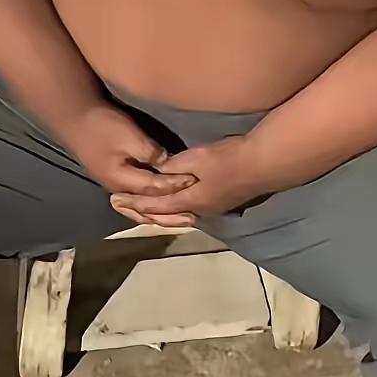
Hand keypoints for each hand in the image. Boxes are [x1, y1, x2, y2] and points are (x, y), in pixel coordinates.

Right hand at [62, 105, 196, 217]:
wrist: (74, 117)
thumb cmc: (101, 125)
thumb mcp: (128, 136)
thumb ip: (149, 152)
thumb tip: (168, 164)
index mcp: (120, 180)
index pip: (153, 188)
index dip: (175, 185)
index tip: (194, 180)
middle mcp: (116, 189)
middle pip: (147, 207)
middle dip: (170, 211)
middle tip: (193, 215)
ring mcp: (113, 185)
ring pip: (140, 207)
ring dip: (160, 213)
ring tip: (180, 219)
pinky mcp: (114, 178)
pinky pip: (137, 198)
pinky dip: (151, 204)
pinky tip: (161, 206)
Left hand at [111, 136, 263, 227]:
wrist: (262, 165)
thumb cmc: (228, 160)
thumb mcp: (197, 159)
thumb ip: (174, 167)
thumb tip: (155, 172)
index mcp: (189, 201)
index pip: (154, 205)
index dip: (133, 202)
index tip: (114, 198)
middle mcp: (196, 211)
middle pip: (162, 217)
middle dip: (139, 212)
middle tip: (119, 207)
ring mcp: (209, 210)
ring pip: (174, 218)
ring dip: (155, 215)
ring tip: (138, 210)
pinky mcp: (218, 204)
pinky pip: (186, 213)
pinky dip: (170, 213)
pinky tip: (169, 209)